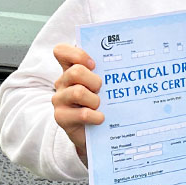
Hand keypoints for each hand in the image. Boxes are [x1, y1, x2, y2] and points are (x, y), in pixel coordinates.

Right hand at [51, 44, 103, 164]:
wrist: (93, 133)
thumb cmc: (101, 103)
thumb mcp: (102, 85)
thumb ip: (106, 73)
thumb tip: (126, 64)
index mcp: (70, 69)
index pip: (61, 51)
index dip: (77, 54)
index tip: (93, 64)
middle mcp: (62, 82)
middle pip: (76, 72)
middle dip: (95, 81)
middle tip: (101, 90)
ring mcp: (59, 99)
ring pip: (78, 92)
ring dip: (95, 100)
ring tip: (100, 106)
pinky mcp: (61, 117)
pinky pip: (82, 114)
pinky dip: (96, 116)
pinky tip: (101, 118)